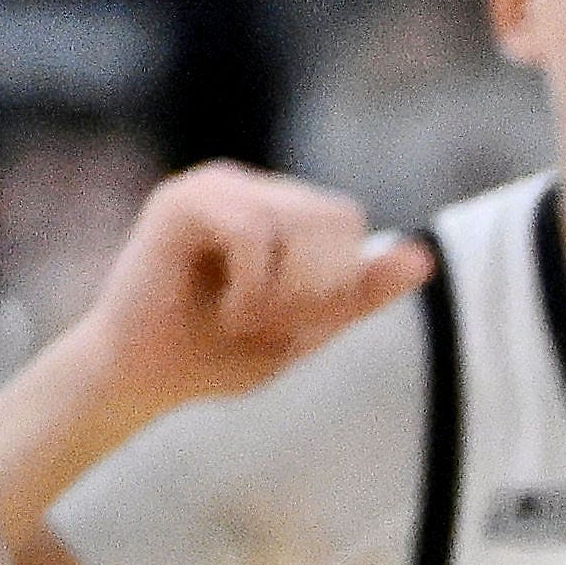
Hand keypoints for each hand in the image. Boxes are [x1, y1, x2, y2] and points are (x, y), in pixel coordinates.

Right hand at [70, 165, 428, 420]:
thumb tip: (424, 256)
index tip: (299, 324)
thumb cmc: (218, 354)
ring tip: (245, 320)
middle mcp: (248, 188)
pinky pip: (255, 231)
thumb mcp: (309, 328)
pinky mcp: (181, 200)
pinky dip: (254, 288)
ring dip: (285, 294)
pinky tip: (226, 311)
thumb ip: (360, 293)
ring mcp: (213, 188)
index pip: (346, 220)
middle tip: (271, 325)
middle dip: (319, 288)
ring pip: (298, 221)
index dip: (341, 279)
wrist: (142, 377)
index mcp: (278, 211)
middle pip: (334, 216)